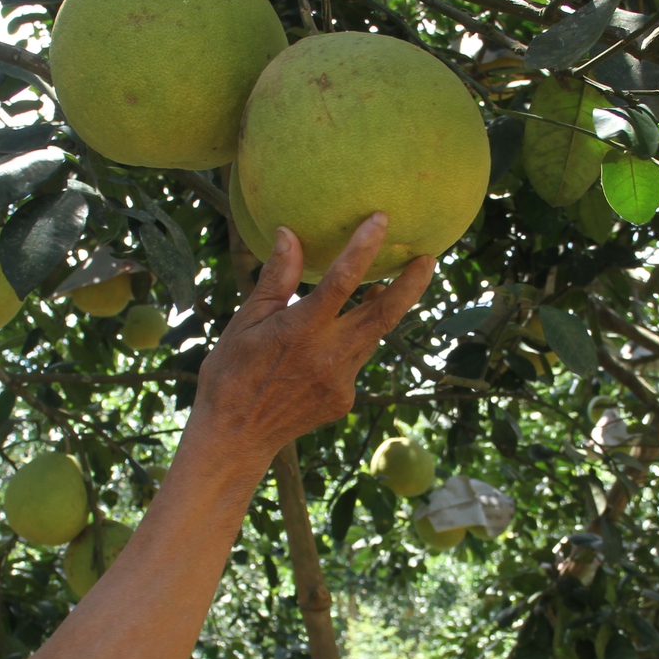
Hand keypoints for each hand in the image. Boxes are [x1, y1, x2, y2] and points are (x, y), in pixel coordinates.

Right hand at [191, 213, 434, 463]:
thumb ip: (276, 279)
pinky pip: (356, 362)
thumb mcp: (245, 322)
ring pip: (371, 337)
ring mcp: (340, 382)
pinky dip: (350, 343)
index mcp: (299, 331)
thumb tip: (289, 234)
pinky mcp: (344, 400)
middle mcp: (327, 356)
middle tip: (428, 258)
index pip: (341, 282)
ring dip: (381, 311)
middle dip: (411, 285)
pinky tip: (333, 340)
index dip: (363, 248)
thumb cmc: (230, 374)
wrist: (235, 437)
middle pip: (383, 315)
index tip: (381, 220)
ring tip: (383, 287)